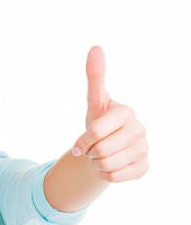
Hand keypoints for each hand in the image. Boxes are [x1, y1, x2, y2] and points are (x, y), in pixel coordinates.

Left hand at [72, 46, 148, 181]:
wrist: (105, 147)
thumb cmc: (99, 121)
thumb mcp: (94, 101)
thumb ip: (94, 76)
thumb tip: (96, 47)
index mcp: (126, 112)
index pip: (94, 132)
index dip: (82, 141)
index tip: (81, 143)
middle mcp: (140, 129)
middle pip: (100, 150)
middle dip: (89, 152)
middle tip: (92, 148)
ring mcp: (144, 149)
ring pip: (106, 165)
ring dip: (95, 164)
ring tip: (100, 156)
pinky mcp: (144, 167)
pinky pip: (115, 177)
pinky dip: (105, 175)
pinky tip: (108, 166)